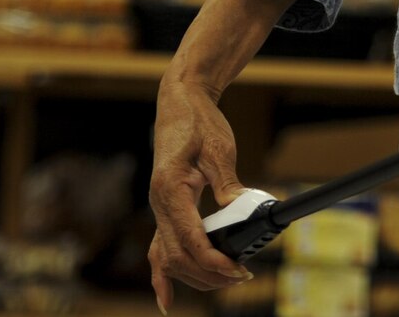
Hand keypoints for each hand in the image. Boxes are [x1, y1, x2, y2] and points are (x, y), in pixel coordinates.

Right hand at [147, 79, 252, 312]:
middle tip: (241, 277)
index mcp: (171, 189)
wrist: (180, 102)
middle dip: (208, 274)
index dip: (214, 261)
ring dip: (194, 276)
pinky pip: (158, 248)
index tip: (238, 271)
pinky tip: (167, 299)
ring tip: (225, 281)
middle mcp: (158, 203)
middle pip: (178, 256)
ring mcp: (158, 207)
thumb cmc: (199, 122)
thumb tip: (239, 210)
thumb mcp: (219, 148)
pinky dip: (161, 275)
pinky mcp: (164, 208)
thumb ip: (227, 182)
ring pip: (168, 257)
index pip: (191, 239)